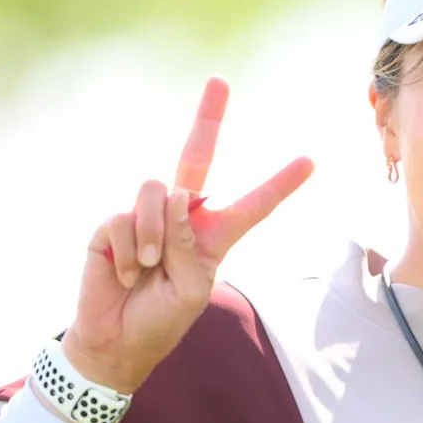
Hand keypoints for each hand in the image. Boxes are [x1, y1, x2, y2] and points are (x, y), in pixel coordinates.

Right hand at [60, 76, 313, 393]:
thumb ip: (187, 244)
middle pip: (196, 157)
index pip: (252, 205)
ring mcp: (145, 216)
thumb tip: (175, 196)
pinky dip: (129, 249)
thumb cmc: (161, 319)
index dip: (279, 185)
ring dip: (155, 234)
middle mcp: (180, 217)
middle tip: (220, 81)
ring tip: (147, 267)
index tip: (310, 161)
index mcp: (213, 236)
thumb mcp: (192, 288)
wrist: (116, 341)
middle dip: (208, 117)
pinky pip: (125, 217)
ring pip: (158, 191)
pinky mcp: (112, 223)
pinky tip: (124, 271)